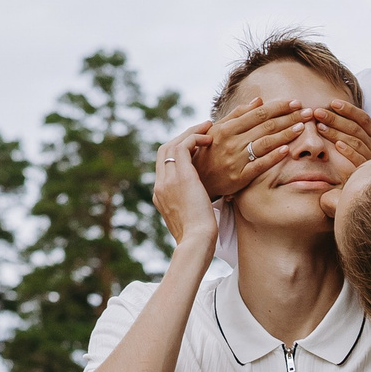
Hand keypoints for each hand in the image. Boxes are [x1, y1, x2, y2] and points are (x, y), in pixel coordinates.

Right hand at [152, 126, 216, 245]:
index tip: (197, 146)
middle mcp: (160, 186)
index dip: (179, 151)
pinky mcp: (179, 177)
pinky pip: (182, 146)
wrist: (197, 244)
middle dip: (182, 137)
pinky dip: (195, 137)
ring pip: (171, 144)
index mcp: (161, 196)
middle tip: (201, 130)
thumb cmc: (201, 239)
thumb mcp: (192, 221)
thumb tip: (202, 205)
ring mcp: (167, 181)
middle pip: (164, 151)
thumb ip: (192, 208)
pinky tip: (210, 138)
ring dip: (190, 132)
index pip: (165, 165)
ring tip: (208, 127)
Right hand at [197, 96, 304, 197]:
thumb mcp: (217, 130)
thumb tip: (259, 100)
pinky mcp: (239, 177)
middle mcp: (231, 142)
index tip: (295, 102)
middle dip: (289, 117)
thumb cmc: (208, 152)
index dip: (279, 107)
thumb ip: (237, 115)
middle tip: (308, 112)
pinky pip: (260, 165)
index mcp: (226, 128)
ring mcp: (235, 160)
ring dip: (286, 134)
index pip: (258, 113)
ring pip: (265, 143)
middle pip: (265, 126)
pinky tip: (288, 150)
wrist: (197, 181)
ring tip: (302, 127)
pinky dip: (274, 157)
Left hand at [312, 98, 370, 168]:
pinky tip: (337, 145)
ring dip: (337, 133)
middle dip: (336, 119)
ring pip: (355, 141)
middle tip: (318, 112)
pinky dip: (349, 151)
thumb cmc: (363, 162)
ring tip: (320, 127)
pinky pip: (359, 159)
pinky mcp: (367, 171)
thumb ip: (351, 131)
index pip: (363, 118)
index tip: (333, 103)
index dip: (349, 110)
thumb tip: (333, 113)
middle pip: (356, 128)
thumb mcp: (361, 145)